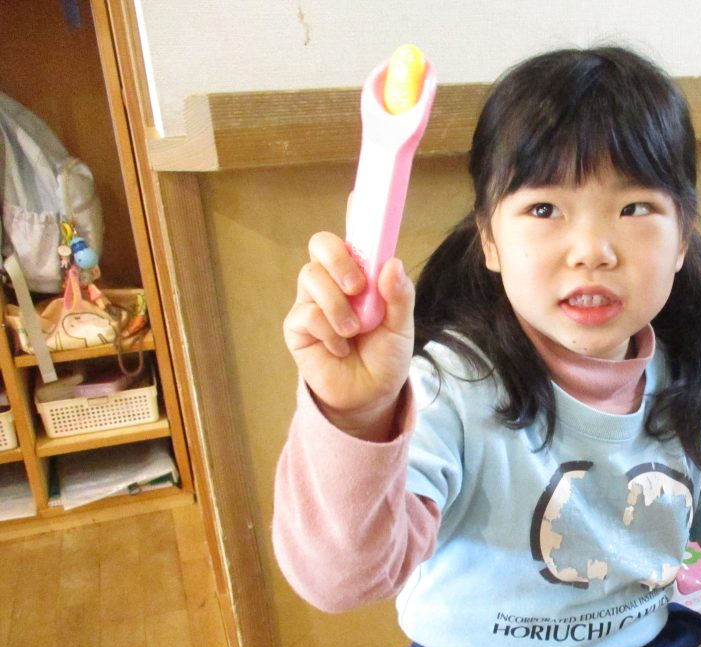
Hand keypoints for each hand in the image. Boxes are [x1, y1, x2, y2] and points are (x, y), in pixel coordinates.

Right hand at [284, 231, 414, 438]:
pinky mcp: (297, 325)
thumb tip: (392, 264)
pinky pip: (306, 313)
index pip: (357, 236)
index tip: (361, 196)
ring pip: (311, 277)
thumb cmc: (385, 356)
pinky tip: (340, 347)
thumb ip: (399, 296)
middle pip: (321, 244)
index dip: (357, 213)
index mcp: (362, 273)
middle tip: (358, 286)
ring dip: (337, 306)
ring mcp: (312, 300)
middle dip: (339, 259)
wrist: (370, 395)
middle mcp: (334, 280)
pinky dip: (329, 331)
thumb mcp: (402, 327)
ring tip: (354, 331)